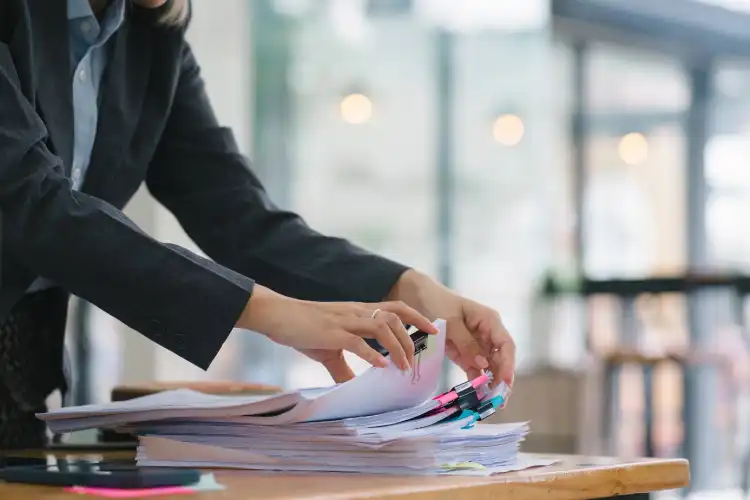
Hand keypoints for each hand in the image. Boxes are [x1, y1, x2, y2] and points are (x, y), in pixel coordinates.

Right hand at [236, 285, 437, 382]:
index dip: (417, 316)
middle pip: (394, 317)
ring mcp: (344, 320)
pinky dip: (372, 354)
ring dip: (397, 347)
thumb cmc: (302, 329)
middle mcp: (356, 312)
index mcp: (358, 311)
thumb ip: (344, 367)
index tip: (433, 329)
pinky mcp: (331, 332)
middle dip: (411, 337)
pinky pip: (357, 342)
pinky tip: (381, 366)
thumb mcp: (328, 348)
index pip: (395, 308)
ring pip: (381, 327)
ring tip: (404, 366)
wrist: (277, 315)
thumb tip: (353, 389)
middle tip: (418, 358)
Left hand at [387, 270, 514, 390]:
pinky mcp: (465, 352)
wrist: (418, 296)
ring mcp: (477, 344)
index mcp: (490, 321)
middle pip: (501, 359)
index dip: (508, 364)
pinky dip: (476, 381)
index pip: (506, 344)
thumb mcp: (451, 321)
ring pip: (490, 367)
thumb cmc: (438, 301)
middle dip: (502, 379)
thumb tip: (483, 365)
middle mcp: (487, 333)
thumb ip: (467, 343)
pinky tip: (476, 396)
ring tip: (490, 403)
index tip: (506, 381)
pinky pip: (474, 369)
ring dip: (490, 384)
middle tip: (500, 400)